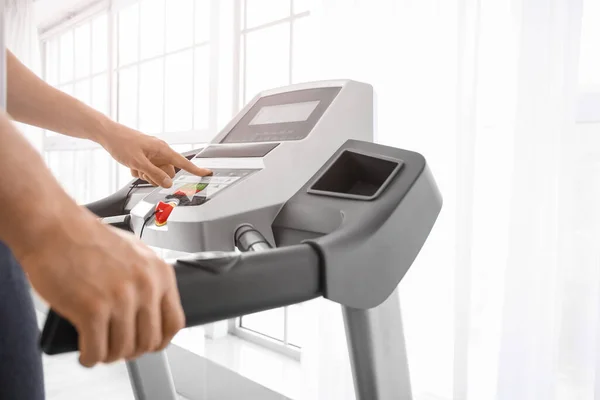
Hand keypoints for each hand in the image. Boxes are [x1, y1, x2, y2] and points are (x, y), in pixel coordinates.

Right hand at [20, 212, 184, 366]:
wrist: (55, 229)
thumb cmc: (89, 238)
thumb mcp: (135, 252)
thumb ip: (148, 277)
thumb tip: (152, 305)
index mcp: (160, 274)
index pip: (174, 322)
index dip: (160, 340)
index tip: (148, 344)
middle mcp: (145, 287)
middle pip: (148, 341)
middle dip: (131, 351)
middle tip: (117, 348)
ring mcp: (120, 299)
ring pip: (122, 349)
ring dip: (109, 356)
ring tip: (99, 350)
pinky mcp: (92, 309)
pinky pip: (97, 350)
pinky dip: (90, 358)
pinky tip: (86, 355)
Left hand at [99, 124, 210, 186]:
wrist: (108, 134)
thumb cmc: (122, 143)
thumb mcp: (138, 163)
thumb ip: (155, 174)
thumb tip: (168, 183)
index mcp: (163, 150)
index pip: (184, 163)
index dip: (196, 169)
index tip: (207, 173)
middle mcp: (160, 151)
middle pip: (168, 172)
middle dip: (157, 177)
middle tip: (144, 174)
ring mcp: (153, 154)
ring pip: (157, 172)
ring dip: (146, 174)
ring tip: (135, 168)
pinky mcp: (146, 156)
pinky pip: (149, 170)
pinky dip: (140, 171)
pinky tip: (132, 166)